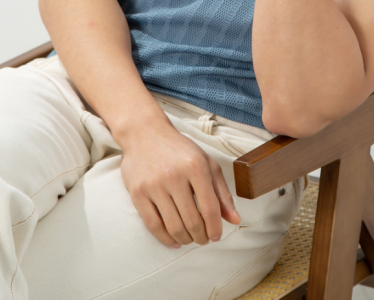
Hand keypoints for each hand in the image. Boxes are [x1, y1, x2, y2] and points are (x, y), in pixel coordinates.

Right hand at [120, 119, 240, 247]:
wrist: (145, 133)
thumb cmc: (179, 150)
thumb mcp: (206, 163)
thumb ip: (222, 192)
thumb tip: (235, 219)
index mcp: (196, 166)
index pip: (210, 208)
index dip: (215, 228)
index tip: (216, 236)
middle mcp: (175, 176)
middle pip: (192, 221)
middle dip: (201, 237)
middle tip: (203, 239)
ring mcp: (154, 185)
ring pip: (174, 226)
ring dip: (185, 239)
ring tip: (190, 238)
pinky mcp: (138, 193)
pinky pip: (153, 225)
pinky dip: (166, 239)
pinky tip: (174, 241)